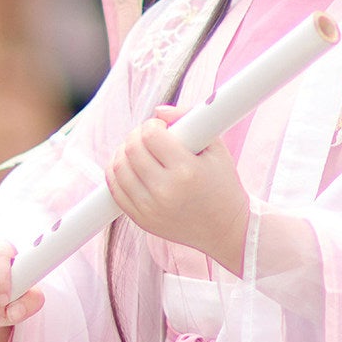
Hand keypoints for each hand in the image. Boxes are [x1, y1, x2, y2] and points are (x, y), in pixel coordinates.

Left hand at [106, 105, 251, 271]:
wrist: (225, 229)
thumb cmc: (223, 185)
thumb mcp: (216, 149)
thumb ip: (190, 120)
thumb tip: (158, 111)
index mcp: (187, 171)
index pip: (151, 135)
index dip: (152, 125)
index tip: (161, 128)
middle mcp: (166, 191)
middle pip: (131, 149)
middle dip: (137, 135)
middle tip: (148, 137)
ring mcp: (151, 209)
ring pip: (118, 168)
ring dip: (123, 152)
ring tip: (138, 150)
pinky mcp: (142, 220)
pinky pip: (115, 191)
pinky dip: (116, 173)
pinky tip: (129, 167)